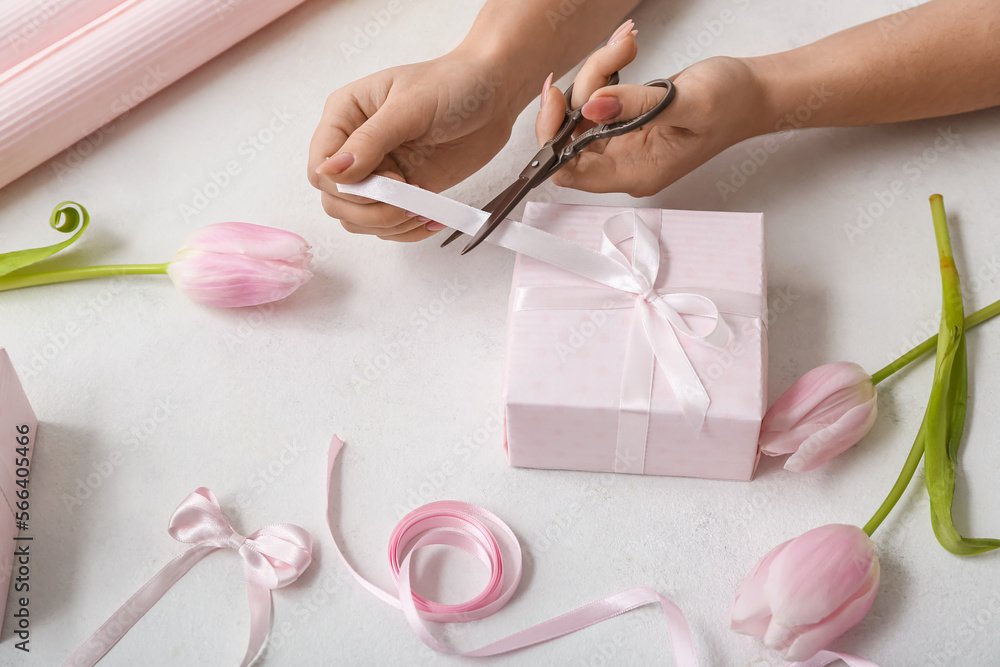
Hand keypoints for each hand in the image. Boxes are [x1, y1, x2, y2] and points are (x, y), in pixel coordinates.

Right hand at [309, 51, 518, 241]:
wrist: (493, 96)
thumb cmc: (452, 85)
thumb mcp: (409, 106)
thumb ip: (370, 140)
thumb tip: (332, 171)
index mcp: (345, 117)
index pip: (320, 167)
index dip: (344, 186)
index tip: (386, 179)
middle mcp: (355, 148)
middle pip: (335, 201)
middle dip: (369, 211)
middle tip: (406, 198)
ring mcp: (379, 173)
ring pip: (358, 220)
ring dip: (389, 224)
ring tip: (421, 208)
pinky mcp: (403, 192)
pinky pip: (389, 226)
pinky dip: (407, 231)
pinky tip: (430, 218)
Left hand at [535, 39, 770, 197]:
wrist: (754, 92)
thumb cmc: (733, 104)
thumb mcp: (688, 102)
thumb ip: (637, 106)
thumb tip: (592, 106)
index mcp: (634, 173)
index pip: (570, 171)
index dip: (554, 136)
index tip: (559, 97)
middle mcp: (623, 163)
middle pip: (570, 134)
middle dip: (583, 89)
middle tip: (612, 56)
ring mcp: (622, 142)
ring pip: (582, 109)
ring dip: (596, 71)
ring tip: (627, 43)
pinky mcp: (624, 121)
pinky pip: (596, 97)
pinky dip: (604, 70)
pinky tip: (625, 50)